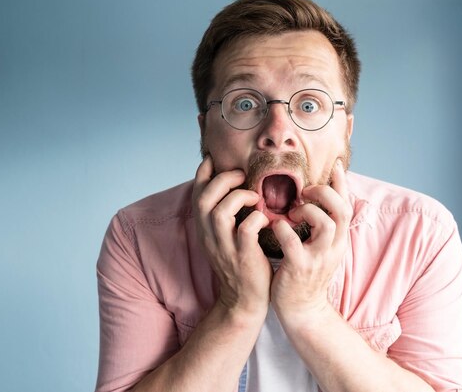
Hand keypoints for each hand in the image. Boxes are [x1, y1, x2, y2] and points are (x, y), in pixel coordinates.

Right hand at [192, 156, 271, 316]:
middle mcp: (210, 236)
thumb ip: (226, 215)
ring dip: (239, 197)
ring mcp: (225, 248)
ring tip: (255, 196)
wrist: (244, 302)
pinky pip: (245, 230)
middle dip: (222, 180)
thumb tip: (235, 188)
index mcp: (205, 229)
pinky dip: (256, 218)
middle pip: (204, 198)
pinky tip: (266, 219)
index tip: (214, 158)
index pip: (196, 194)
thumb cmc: (241, 264)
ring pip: (219, 212)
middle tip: (241, 175)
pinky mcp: (243, 257)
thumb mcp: (226, 238)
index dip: (203, 172)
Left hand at [270, 159, 351, 323]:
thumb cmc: (306, 275)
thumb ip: (322, 226)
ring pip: (326, 223)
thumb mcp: (321, 249)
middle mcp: (333, 247)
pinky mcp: (300, 268)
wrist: (303, 311)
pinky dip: (282, 229)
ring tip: (292, 212)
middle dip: (326, 192)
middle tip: (306, 190)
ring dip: (308, 211)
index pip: (347, 205)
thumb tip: (316, 200)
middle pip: (342, 210)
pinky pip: (293, 242)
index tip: (335, 165)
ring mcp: (318, 258)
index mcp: (338, 239)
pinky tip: (274, 227)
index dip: (342, 183)